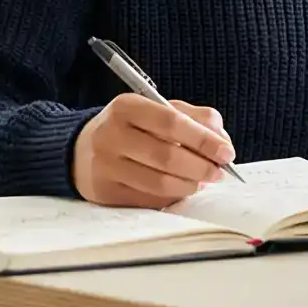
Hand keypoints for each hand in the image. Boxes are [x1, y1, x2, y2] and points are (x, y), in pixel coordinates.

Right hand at [72, 94, 235, 207]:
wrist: (81, 149)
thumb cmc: (132, 127)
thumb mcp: (158, 110)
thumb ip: (195, 118)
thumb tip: (222, 140)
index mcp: (126, 107)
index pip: (171, 122)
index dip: (204, 139)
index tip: (226, 152)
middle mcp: (111, 135)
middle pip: (167, 156)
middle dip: (201, 167)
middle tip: (219, 172)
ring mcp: (105, 166)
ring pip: (159, 183)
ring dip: (190, 185)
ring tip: (203, 181)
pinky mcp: (104, 192)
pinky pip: (148, 199)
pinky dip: (172, 196)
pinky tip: (181, 189)